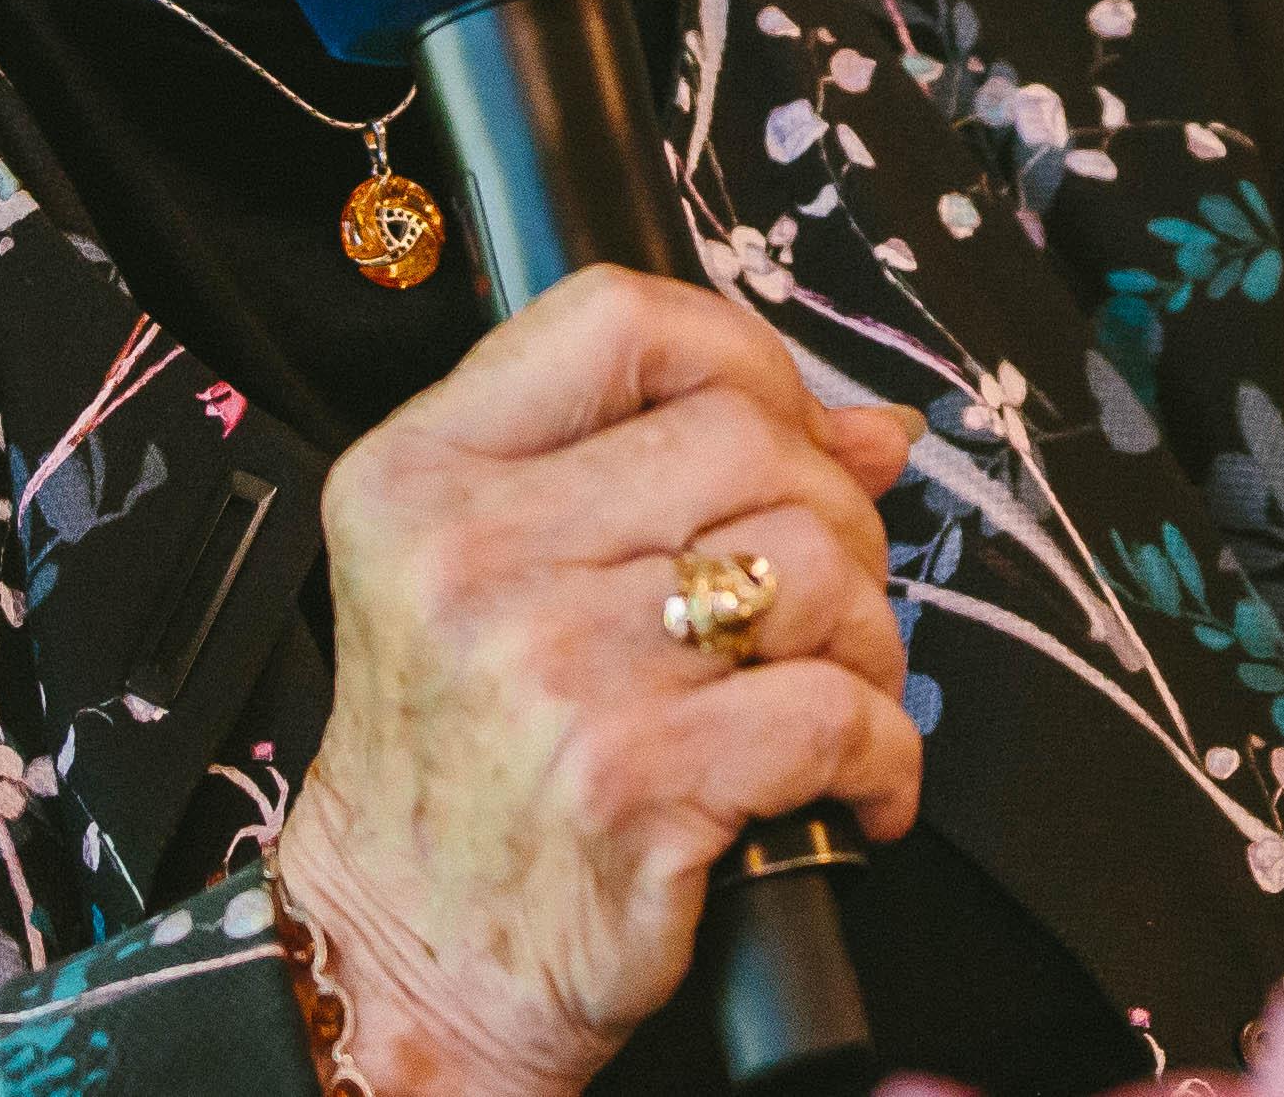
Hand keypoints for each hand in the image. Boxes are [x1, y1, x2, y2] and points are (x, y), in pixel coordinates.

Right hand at [275, 267, 930, 1096]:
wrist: (400, 963)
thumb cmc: (459, 768)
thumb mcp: (493, 579)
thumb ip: (659, 468)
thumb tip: (868, 428)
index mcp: (421, 479)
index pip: (619, 319)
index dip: (741, 356)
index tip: (781, 425)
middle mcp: (472, 562)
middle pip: (749, 437)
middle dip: (831, 511)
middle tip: (819, 593)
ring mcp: (551, 673)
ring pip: (814, 563)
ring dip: (865, 633)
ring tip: (828, 688)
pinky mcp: (632, 786)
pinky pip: (837, 712)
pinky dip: (883, 751)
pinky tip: (850, 780)